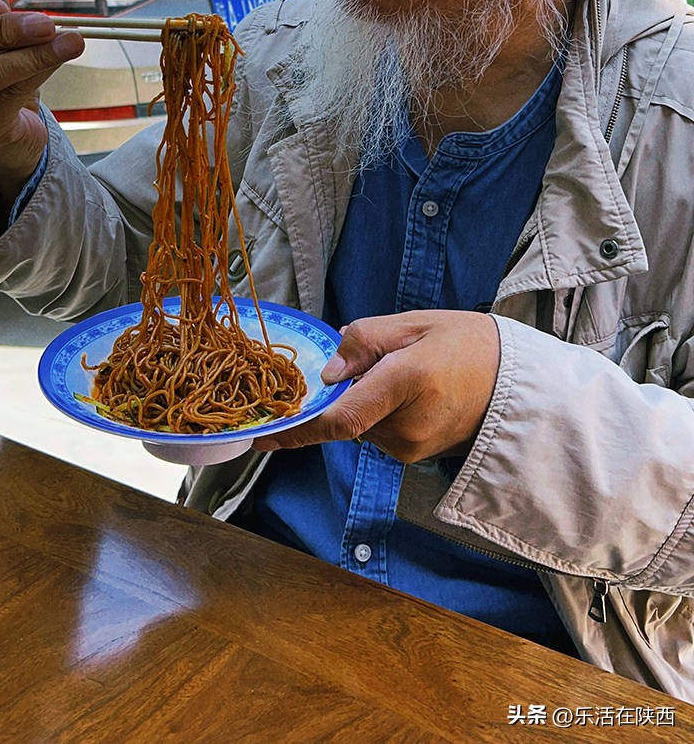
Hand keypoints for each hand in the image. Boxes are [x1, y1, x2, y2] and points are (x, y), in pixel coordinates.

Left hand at [254, 310, 500, 462]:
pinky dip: (380, 412)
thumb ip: (363, 341)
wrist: (516, 381)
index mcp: (406, 383)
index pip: (340, 418)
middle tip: (374, 361)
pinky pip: (379, 433)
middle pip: (346, 416)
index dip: (297, 429)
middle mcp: (406, 426)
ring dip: (364, 402)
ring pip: (361, 425)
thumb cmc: (467, 344)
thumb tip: (327, 374)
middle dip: (343, 392)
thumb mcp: (413, 324)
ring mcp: (412, 448)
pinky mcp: (416, 456)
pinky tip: (410, 392)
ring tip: (405, 373)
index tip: (263, 433)